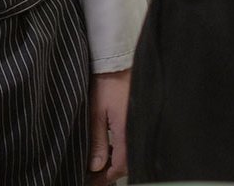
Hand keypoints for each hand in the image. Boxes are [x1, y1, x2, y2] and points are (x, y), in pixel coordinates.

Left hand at [88, 69, 130, 183]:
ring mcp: (140, 126)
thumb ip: (97, 141)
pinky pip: (133, 142)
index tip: (93, 182)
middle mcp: (138, 132)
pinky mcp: (140, 119)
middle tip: (94, 178)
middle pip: (126, 163)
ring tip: (99, 166)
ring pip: (130, 154)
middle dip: (110, 172)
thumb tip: (96, 166)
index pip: (119, 166)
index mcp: (127, 132)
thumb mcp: (96, 112)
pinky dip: (122, 150)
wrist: (118, 60)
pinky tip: (111, 150)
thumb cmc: (106, 82)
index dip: (105, 177)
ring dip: (116, 162)